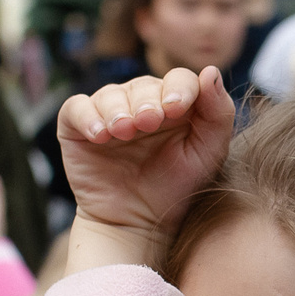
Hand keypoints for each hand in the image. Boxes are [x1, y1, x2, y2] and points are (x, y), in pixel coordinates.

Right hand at [57, 67, 234, 270]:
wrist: (137, 223)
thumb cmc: (176, 188)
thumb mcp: (208, 153)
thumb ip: (217, 114)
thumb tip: (210, 71)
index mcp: (174, 105)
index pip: (178, 78)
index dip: (178, 87)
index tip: (177, 108)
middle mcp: (140, 103)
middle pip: (143, 85)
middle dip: (147, 102)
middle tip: (148, 123)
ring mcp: (108, 113)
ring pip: (111, 94)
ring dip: (118, 109)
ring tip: (123, 131)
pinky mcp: (78, 127)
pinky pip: (76, 108)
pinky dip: (87, 116)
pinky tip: (100, 134)